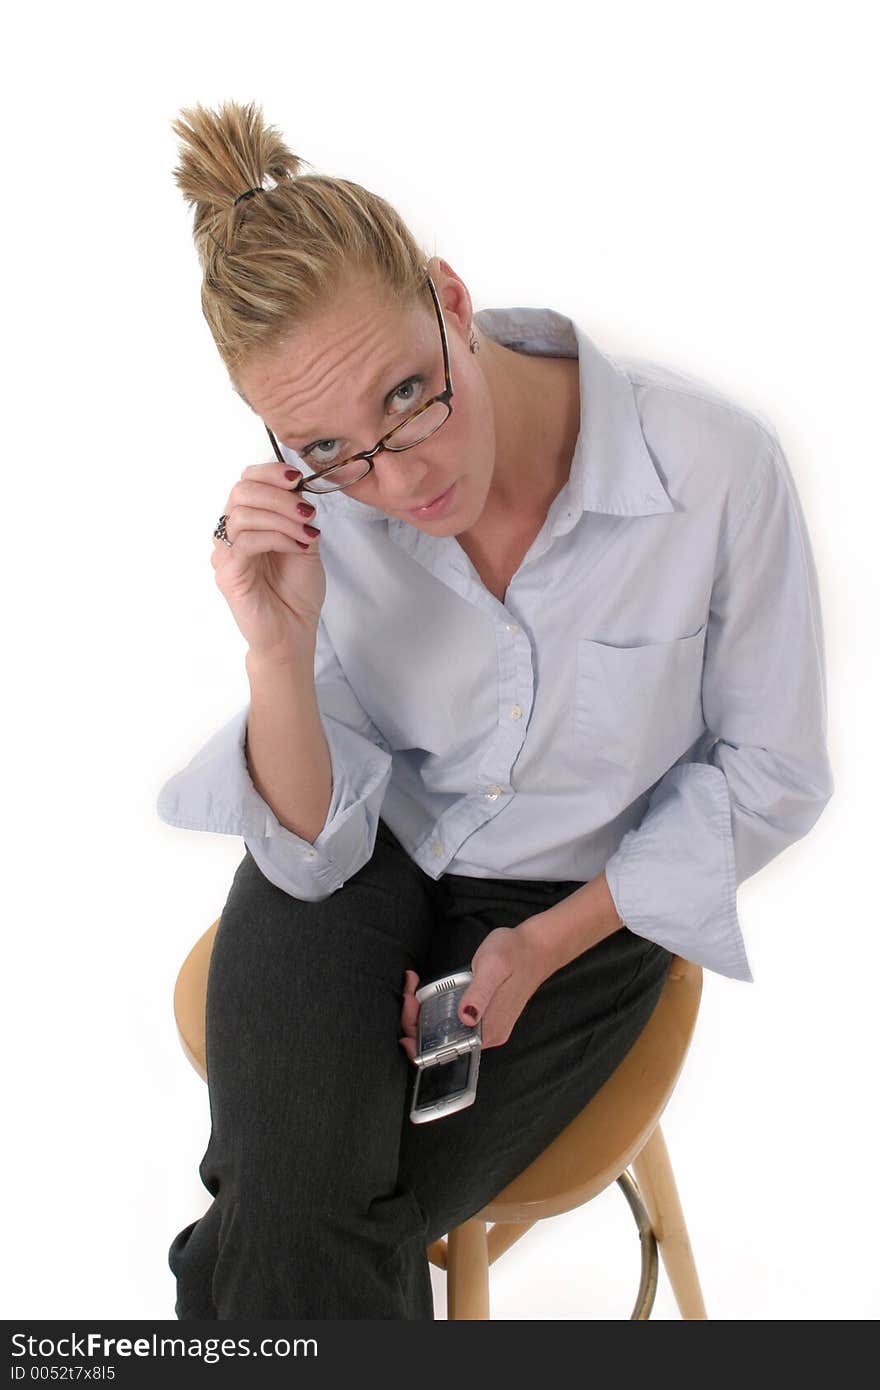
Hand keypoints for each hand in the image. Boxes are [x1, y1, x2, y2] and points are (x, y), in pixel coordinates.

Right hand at [211, 459, 326, 657]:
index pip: (247, 481)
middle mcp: (230, 534)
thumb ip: (298, 516)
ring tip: (307, 534)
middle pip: (241, 491)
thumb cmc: (296, 592)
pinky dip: (278, 538)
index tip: (297, 479)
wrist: (293, 632)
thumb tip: (299, 490)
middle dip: (279, 495)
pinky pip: (247, 542)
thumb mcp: (306, 543)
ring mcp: (226, 554)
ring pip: (243, 514)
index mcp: (248, 522)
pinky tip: (298, 547)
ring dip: (282, 518)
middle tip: (306, 512)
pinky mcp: (228, 573)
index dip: (270, 473)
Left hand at [398, 923, 550, 1059]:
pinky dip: (435, 1009)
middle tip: (408, 990)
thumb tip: (465, 1018)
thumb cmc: (515, 953)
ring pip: (444, 1031)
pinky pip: (452, 1021)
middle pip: (440, 1041)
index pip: (444, 1047)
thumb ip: (479, 994)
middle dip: (416, 1020)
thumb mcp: (493, 967)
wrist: (537, 947)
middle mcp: (487, 1036)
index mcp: (488, 1031)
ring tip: (412, 988)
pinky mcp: (483, 1016)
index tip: (409, 1004)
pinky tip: (426, 991)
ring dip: (423, 1014)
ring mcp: (485, 1027)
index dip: (419, 1032)